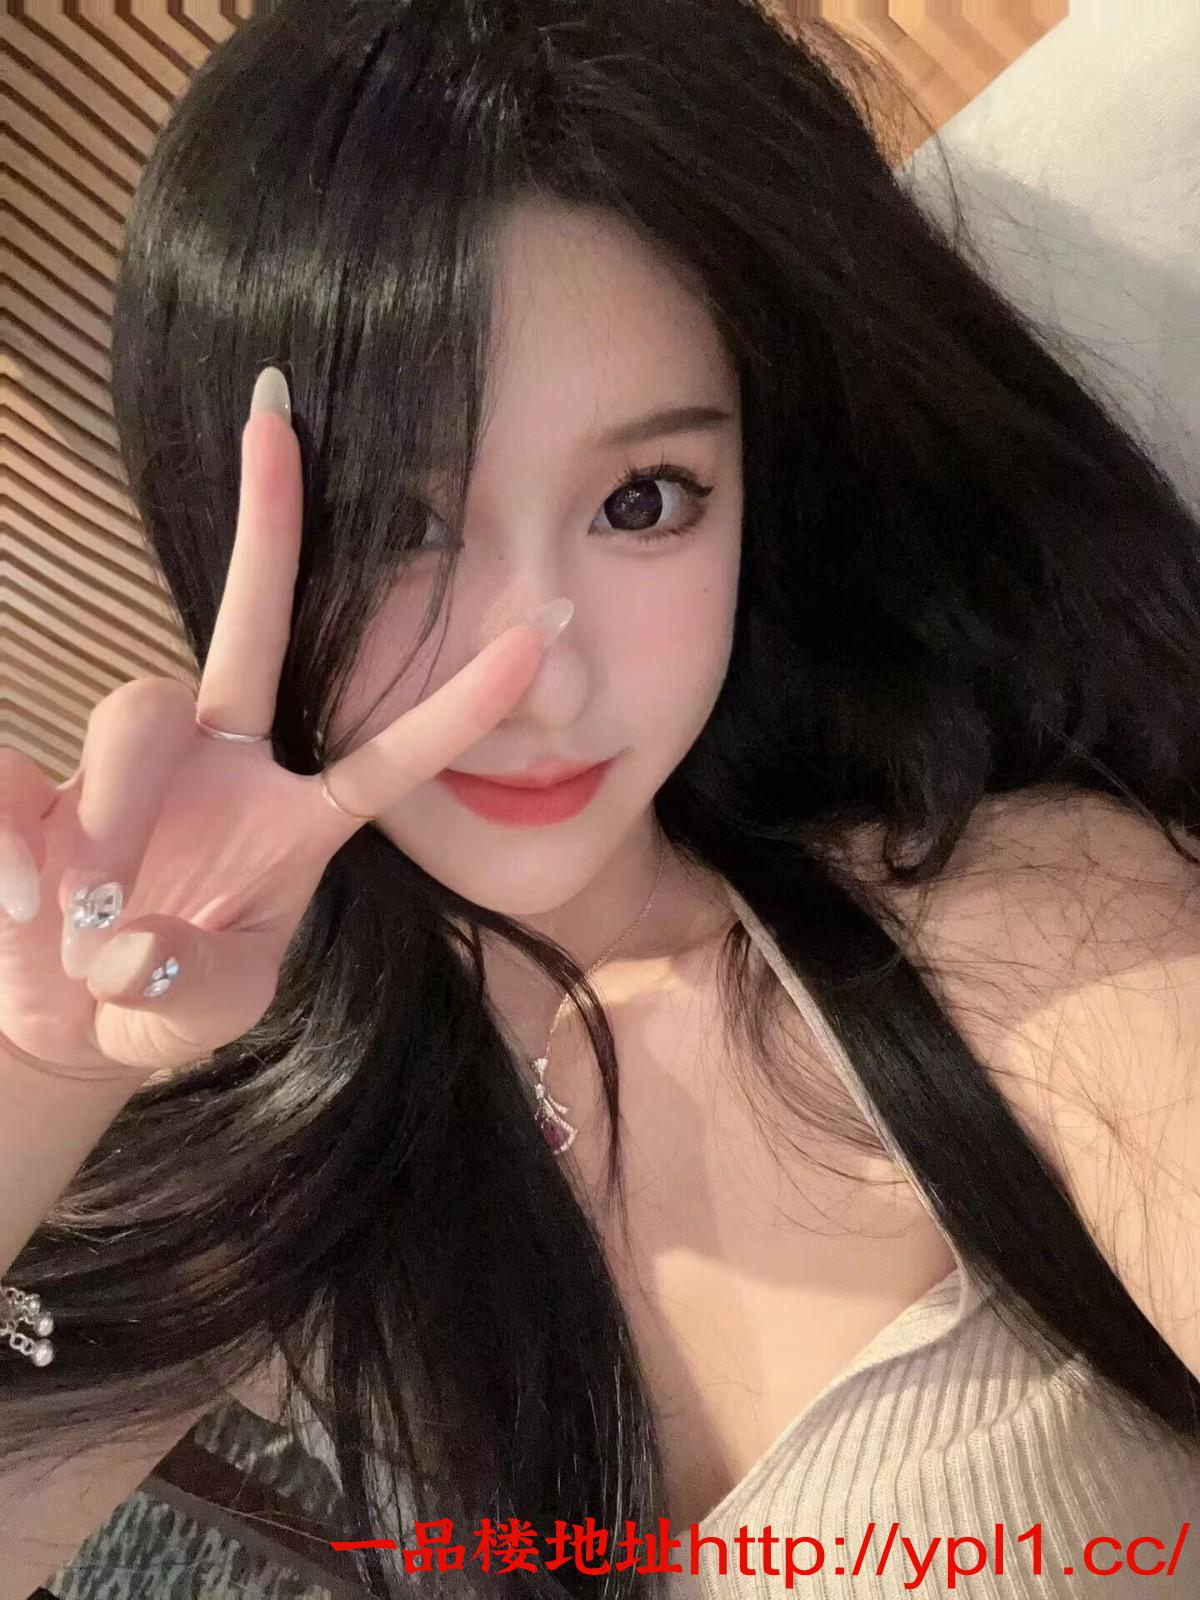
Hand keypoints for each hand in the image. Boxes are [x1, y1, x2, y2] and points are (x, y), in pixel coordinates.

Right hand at [0, 374, 570, 1084]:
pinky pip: (17, 770)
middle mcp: (224, 763)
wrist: (66, 1015)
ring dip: (115, 812)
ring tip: (90, 917)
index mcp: (295, 818)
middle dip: (269, 524)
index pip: (390, 754)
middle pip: (251, 632)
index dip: (461, 702)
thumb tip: (136, 944)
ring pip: (134, 711)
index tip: (543, 631)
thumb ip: (190, 987)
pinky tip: (20, 906)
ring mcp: (133, 762)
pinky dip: (11, 838)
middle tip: (276, 417)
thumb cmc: (164, 999)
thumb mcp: (198, 1016)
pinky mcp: (37, 779)